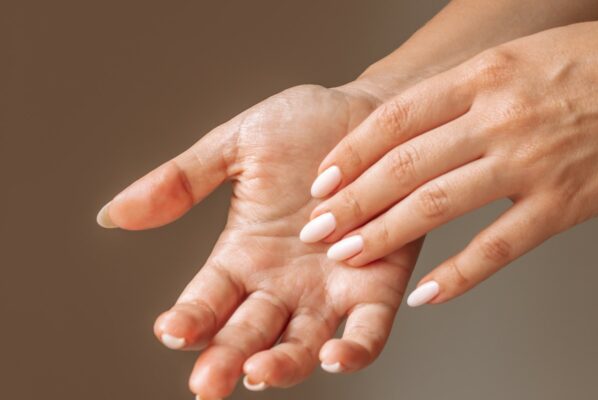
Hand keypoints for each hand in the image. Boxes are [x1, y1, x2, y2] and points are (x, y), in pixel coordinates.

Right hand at [97, 84, 418, 397]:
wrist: (376, 112)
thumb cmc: (308, 125)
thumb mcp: (237, 146)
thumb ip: (182, 181)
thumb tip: (113, 216)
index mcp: (243, 255)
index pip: (206, 300)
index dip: (189, 319)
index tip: (171, 330)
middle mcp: (283, 282)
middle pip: (248, 333)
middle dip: (226, 359)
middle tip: (207, 382)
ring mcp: (330, 289)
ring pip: (302, 343)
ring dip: (282, 365)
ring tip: (260, 371)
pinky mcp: (379, 285)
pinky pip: (368, 330)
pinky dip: (354, 350)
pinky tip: (334, 356)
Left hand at [302, 16, 597, 305]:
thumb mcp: (533, 53)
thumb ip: (480, 83)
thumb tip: (430, 114)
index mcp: (488, 74)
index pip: (397, 119)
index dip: (353, 153)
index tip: (325, 180)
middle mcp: (499, 116)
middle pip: (403, 165)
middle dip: (352, 200)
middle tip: (317, 228)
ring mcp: (530, 163)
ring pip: (437, 204)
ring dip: (384, 234)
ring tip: (348, 257)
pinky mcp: (564, 204)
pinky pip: (498, 246)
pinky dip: (459, 274)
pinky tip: (429, 294)